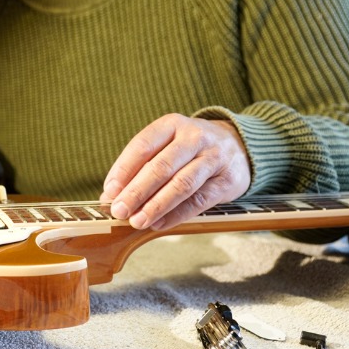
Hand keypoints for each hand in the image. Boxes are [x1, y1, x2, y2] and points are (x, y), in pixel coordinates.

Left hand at [99, 114, 250, 230]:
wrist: (238, 145)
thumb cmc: (189, 149)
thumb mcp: (166, 146)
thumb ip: (139, 167)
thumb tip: (111, 196)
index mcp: (172, 124)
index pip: (143, 145)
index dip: (123, 169)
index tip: (110, 191)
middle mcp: (194, 137)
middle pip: (161, 166)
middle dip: (136, 192)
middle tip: (120, 211)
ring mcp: (214, 157)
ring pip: (181, 184)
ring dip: (155, 206)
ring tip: (137, 221)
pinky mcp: (228, 180)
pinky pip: (199, 200)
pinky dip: (177, 214)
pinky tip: (159, 224)